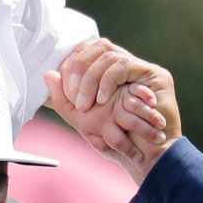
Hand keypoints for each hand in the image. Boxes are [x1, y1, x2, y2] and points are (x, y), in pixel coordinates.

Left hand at [44, 42, 181, 183]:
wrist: (145, 157)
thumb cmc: (117, 142)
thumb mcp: (83, 120)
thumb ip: (63, 100)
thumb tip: (47, 74)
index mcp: (108, 73)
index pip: (86, 50)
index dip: (72, 64)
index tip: (65, 90)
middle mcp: (124, 67)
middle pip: (97, 46)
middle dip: (78, 68)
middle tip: (74, 96)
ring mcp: (140, 68)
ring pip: (108, 54)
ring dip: (91, 79)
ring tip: (87, 104)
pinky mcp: (155, 74)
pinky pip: (124, 65)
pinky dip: (108, 81)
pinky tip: (103, 100)